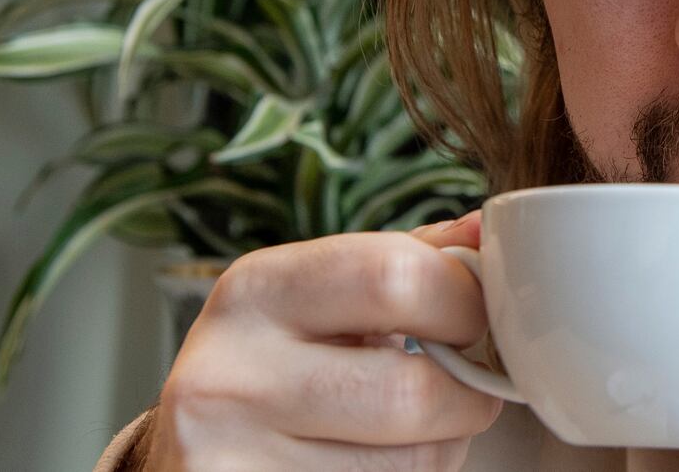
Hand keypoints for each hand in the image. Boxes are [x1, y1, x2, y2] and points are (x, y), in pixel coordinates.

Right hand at [140, 212, 497, 470]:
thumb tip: (485, 230)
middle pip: (412, 389)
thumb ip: (406, 259)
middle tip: (467, 387)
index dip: (464, 300)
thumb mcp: (322, 298)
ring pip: (411, 462)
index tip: (476, 316)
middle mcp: (227, 375)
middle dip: (468, 392)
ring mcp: (229, 458)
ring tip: (405, 431)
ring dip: (440, 448)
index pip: (396, 276)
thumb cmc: (280, 365)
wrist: (193, 458)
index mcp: (256, 290)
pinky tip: (368, 465)